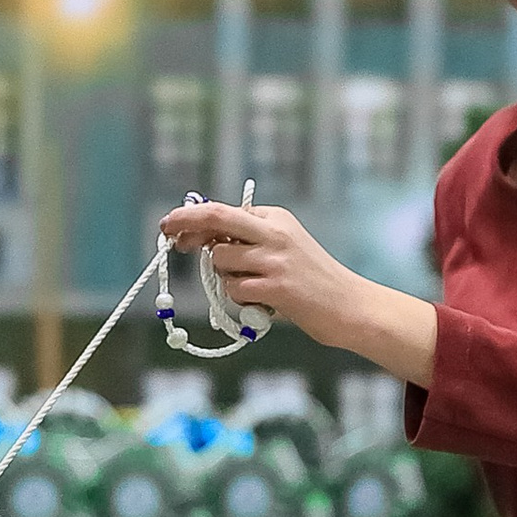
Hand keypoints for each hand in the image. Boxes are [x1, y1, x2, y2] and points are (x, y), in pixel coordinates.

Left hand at [159, 200, 437, 383]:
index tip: (172, 227)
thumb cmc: (312, 282)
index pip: (223, 210)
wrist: (350, 306)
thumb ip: (250, 240)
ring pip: (221, 260)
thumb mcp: (285, 247)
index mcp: (275, 219)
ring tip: (254, 289)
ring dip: (225, 278)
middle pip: (216, 218)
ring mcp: (275, 258)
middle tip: (166, 233)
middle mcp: (274, 232)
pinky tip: (264, 303)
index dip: (191, 218)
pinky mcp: (276, 286)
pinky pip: (234, 289)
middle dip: (185, 223)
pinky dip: (240, 300)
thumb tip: (203, 239)